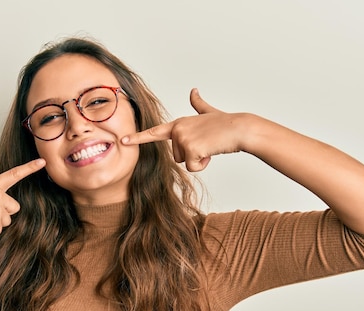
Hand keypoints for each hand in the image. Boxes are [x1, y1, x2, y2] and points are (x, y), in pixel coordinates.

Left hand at [121, 88, 249, 171]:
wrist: (240, 128)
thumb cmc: (226, 124)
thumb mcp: (208, 113)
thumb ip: (198, 104)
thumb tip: (193, 91)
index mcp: (179, 123)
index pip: (155, 131)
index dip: (138, 138)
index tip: (123, 140)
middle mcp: (177, 129)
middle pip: (175, 156)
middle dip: (191, 155)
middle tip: (206, 143)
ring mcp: (183, 138)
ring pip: (183, 162)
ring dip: (198, 160)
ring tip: (210, 146)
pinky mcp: (190, 148)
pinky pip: (192, 167)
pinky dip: (203, 164)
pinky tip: (212, 151)